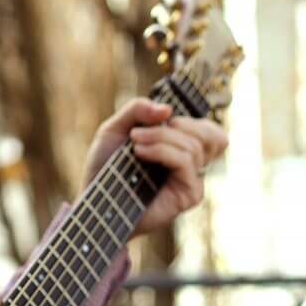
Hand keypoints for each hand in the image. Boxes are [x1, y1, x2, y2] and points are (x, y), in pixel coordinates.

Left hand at [81, 98, 227, 234]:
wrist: (94, 196)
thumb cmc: (105, 165)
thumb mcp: (115, 128)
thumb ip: (137, 110)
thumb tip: (167, 109)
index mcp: (182, 147)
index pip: (210, 130)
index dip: (190, 119)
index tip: (160, 118)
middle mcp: (192, 164)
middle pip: (212, 135)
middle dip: (178, 124)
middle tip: (143, 130)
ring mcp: (193, 180)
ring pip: (194, 146)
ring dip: (161, 137)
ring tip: (134, 142)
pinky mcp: (189, 194)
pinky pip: (186, 162)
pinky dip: (162, 151)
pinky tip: (139, 152)